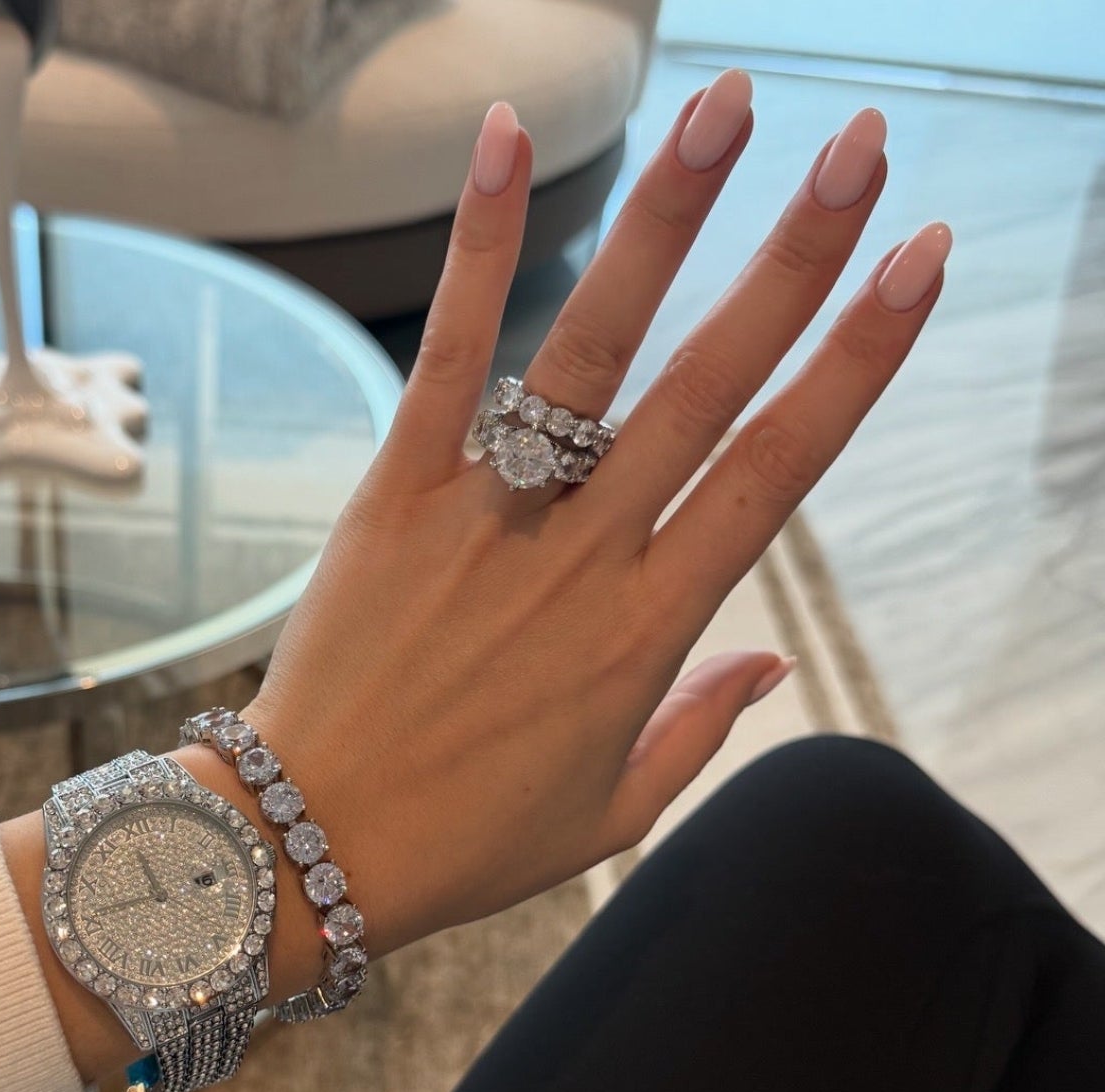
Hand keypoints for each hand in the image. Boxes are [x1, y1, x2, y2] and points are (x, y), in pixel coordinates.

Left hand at [241, 73, 950, 959]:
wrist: (310, 849)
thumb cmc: (464, 838)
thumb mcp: (608, 811)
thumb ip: (698, 727)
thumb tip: (772, 664)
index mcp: (649, 632)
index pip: (777, 473)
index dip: (855, 363)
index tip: (913, 268)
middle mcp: (582, 558)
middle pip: (708, 387)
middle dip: (795, 260)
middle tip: (862, 150)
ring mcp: (487, 519)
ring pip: (593, 351)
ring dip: (664, 222)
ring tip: (728, 108)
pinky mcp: (396, 497)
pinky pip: (447, 358)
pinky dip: (479, 250)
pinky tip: (512, 141)